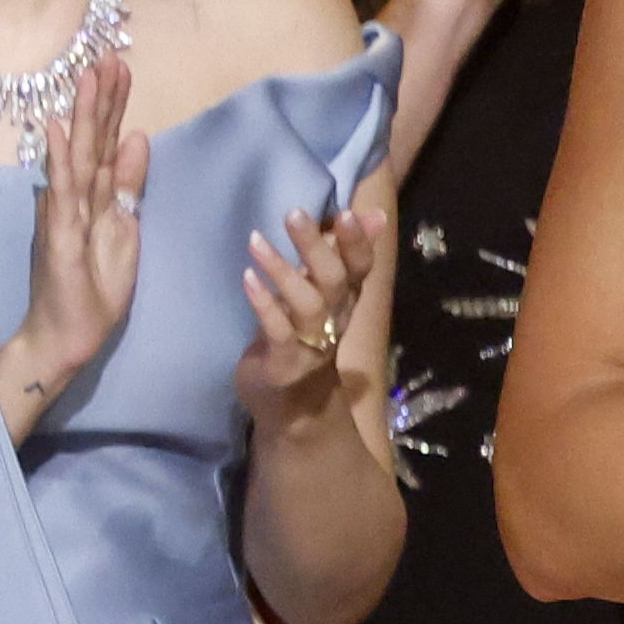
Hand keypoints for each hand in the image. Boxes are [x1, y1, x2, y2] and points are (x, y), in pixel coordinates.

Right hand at [0, 48, 147, 437]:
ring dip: (82, 117)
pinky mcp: (57, 237)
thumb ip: (129, 187)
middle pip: (92, 140)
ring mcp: (64, 214)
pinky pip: (61, 195)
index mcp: (98, 196)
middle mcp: (77, 197)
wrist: (66, 336)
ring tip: (88, 76)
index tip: (122, 65)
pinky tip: (55, 130)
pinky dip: (59, 162)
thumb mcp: (125, 231)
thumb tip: (138, 138)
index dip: (115, 105)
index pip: (108, 142)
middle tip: (108, 55)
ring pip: (77, 157)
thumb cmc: (93, 289)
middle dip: (101, 99)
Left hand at [239, 192, 392, 448]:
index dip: (357, 242)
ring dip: (283, 271)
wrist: (295, 411)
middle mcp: (335, 321)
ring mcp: (311, 345)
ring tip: (255, 240)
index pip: (362, 268)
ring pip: (308, 304)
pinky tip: (248, 279)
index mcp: (346, 302)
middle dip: (317, 246)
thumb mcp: (324, 296)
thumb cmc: (303, 340)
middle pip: (335, 280)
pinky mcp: (285, 364)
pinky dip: (265, 305)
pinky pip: (278, 332)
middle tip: (294, 213)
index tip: (346, 212)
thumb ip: (342, 255)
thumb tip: (374, 213)